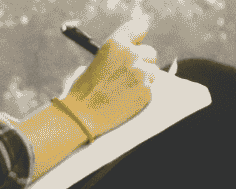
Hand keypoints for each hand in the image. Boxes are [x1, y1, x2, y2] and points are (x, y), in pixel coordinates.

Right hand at [60, 11, 156, 134]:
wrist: (83, 115)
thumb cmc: (85, 88)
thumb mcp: (98, 60)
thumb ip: (118, 52)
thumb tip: (135, 50)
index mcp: (117, 43)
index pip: (140, 27)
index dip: (139, 36)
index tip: (139, 41)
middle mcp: (132, 55)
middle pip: (150, 52)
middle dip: (142, 60)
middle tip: (128, 72)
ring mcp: (142, 74)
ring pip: (153, 71)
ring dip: (144, 77)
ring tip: (124, 88)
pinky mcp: (147, 92)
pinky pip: (150, 89)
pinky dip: (141, 93)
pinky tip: (125, 99)